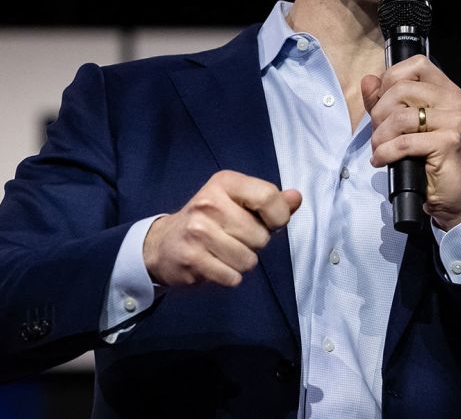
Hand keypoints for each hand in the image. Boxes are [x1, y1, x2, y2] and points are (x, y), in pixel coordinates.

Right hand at [142, 170, 301, 286]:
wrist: (164, 244)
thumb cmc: (211, 220)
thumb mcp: (239, 202)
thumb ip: (271, 201)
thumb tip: (296, 198)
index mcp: (225, 182)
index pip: (269, 197)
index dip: (278, 217)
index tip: (269, 223)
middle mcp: (209, 203)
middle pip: (261, 236)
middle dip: (255, 244)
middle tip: (235, 239)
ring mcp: (197, 231)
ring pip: (248, 260)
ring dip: (242, 262)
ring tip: (224, 252)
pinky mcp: (191, 258)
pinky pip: (232, 277)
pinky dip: (229, 276)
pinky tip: (214, 265)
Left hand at [362, 54, 460, 230]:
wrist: (453, 196)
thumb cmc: (429, 160)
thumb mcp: (404, 126)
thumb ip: (385, 101)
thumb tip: (368, 80)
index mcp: (448, 91)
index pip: (417, 64)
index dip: (391, 79)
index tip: (383, 104)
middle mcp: (456, 101)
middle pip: (402, 89)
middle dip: (379, 113)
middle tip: (378, 134)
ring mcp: (455, 121)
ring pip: (401, 116)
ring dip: (380, 136)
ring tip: (380, 149)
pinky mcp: (449, 143)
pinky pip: (405, 141)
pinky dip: (386, 152)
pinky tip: (383, 160)